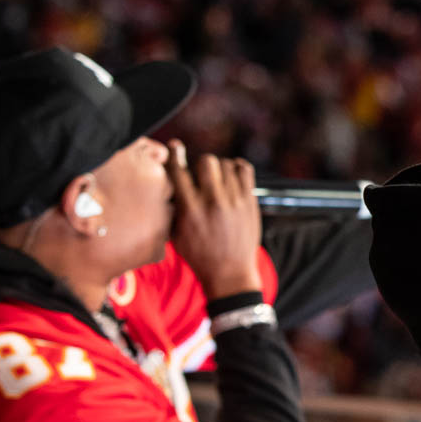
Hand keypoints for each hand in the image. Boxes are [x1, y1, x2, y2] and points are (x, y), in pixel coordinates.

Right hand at [167, 140, 263, 299]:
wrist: (229, 273)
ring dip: (219, 169)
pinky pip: (245, 169)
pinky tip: (231, 177)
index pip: (179, 171)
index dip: (175, 155)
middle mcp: (213, 202)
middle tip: (201, 176)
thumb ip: (173, 206)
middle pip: (206, 161)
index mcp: (190, 210)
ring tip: (217, 181)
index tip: (175, 147)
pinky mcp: (250, 202)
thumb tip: (170, 180)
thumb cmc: (199, 255)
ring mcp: (235, 201)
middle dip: (200, 165)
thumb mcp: (175, 234)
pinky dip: (236, 168)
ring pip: (226, 164)